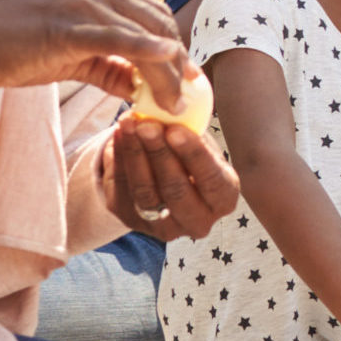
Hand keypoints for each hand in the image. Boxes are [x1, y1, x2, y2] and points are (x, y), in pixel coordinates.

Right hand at [0, 0, 190, 107]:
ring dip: (167, 72)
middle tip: (185, 97)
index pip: (153, 15)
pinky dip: (146, 51)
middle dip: (178, 63)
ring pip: (144, 34)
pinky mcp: (66, 25)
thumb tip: (141, 88)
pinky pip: (117, 38)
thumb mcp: (68, 54)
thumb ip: (108, 65)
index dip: (176, 48)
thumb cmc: (10, 46)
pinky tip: (167, 63)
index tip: (187, 79)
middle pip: (157, 24)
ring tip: (172, 103)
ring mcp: (80, 1)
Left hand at [99, 116, 240, 239]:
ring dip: (134, 155)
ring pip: (145, 193)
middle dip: (158, 153)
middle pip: (175, 190)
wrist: (166, 176)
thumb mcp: (200, 144)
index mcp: (223, 200)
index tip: (175, 129)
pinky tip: (119, 135)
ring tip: (128, 124)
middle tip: (146, 124)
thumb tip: (171, 113)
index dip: (193, 155)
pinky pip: (122, 191)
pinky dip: (118, 160)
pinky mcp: (132, 221)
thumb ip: (190, 133)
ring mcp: (163, 226)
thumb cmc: (190, 155)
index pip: (211, 180)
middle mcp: (197, 221)